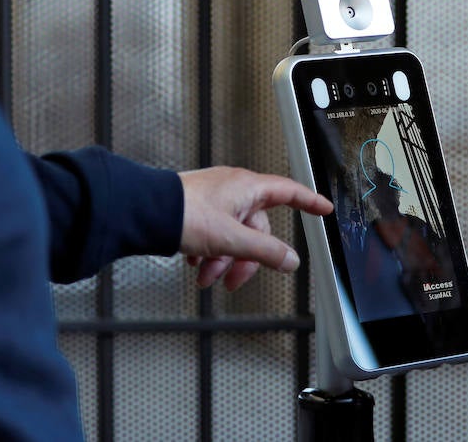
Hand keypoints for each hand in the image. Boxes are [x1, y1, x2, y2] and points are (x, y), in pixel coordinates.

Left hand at [178, 166, 332, 291]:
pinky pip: (213, 234)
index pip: (289, 192)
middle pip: (256, 228)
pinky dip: (208, 253)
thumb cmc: (183, 214)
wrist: (144, 212)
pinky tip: (195, 264)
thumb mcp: (231, 239)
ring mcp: (214, 199)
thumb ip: (264, 251)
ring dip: (223, 261)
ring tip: (206, 278)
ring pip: (232, 235)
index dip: (309, 202)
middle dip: (245, 258)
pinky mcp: (197, 209)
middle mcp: (233, 190)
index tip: (323, 209)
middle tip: (233, 280)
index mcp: (247, 188)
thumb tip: (290, 260)